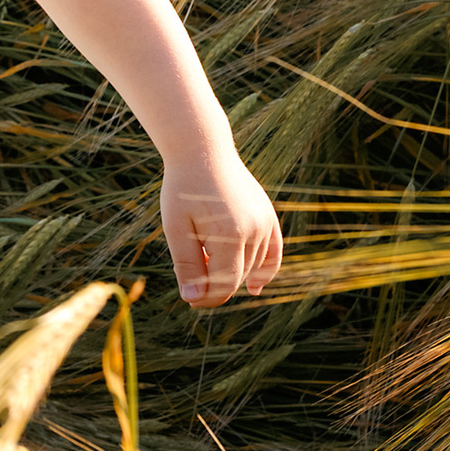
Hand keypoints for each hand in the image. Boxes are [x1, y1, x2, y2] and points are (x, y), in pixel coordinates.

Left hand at [159, 146, 281, 307]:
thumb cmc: (182, 189)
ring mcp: (265, 223)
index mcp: (229, 236)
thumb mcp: (176, 227)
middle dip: (215, 284)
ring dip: (231, 272)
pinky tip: (255, 287)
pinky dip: (266, 270)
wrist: (202, 150)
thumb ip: (186, 264)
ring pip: (252, 267)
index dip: (206, 298)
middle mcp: (254, 231)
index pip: (224, 285)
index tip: (189, 299)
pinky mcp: (269, 216)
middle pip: (237, 277)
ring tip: (204, 255)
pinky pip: (273, 252)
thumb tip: (193, 298)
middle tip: (190, 278)